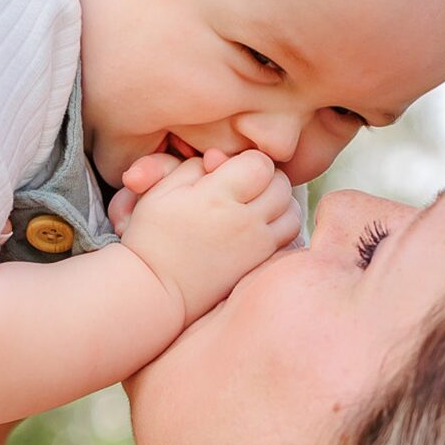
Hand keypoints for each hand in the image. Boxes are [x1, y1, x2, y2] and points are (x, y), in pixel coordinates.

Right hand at [118, 148, 300, 324]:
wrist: (156, 288)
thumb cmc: (152, 235)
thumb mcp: (160, 191)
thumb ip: (193, 166)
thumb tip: (220, 157)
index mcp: (215, 198)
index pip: (260, 164)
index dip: (248, 161)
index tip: (230, 170)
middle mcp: (242, 222)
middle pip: (281, 184)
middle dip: (266, 178)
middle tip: (244, 185)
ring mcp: (255, 246)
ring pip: (292, 210)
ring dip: (279, 202)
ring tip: (255, 204)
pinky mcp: (259, 264)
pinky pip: (290, 237)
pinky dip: (281, 226)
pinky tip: (259, 225)